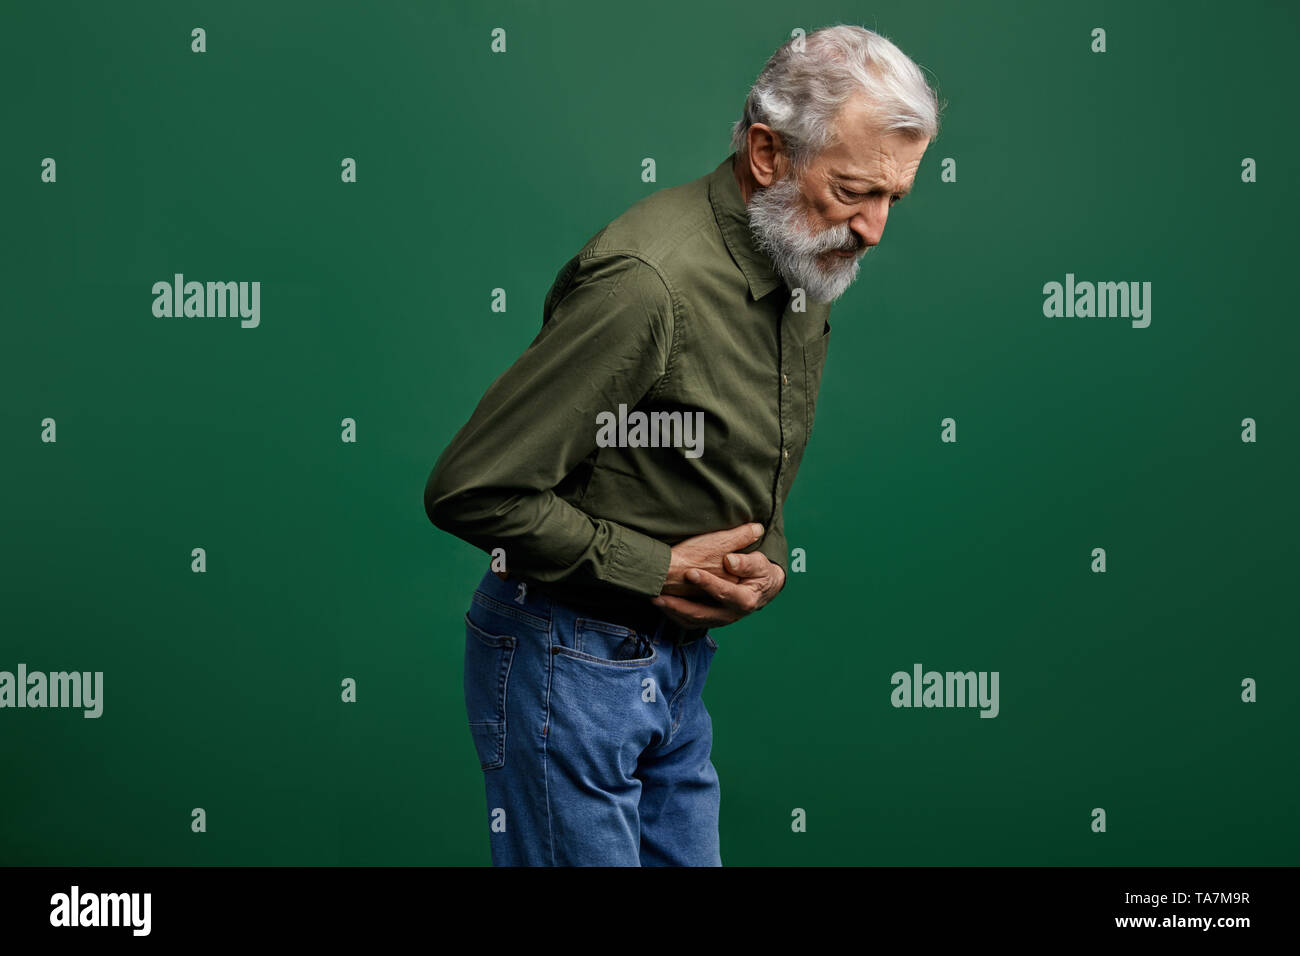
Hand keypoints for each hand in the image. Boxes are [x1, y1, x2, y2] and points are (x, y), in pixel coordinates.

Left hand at [651, 524, 785, 628]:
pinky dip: (674, 615)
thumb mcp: (760, 563)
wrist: (763, 589)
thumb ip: (747, 562)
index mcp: (745, 600)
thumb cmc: (760, 571)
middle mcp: (731, 615)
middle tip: (660, 595)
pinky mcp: (710, 620)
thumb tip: (730, 561)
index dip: (708, 583)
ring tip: (655, 599)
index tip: (691, 573)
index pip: (725, 593)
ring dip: (672, 612)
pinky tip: (662, 604)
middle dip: (679, 605)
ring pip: (693, 621)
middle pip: (703, 613)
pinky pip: (689, 622)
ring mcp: (719, 620)